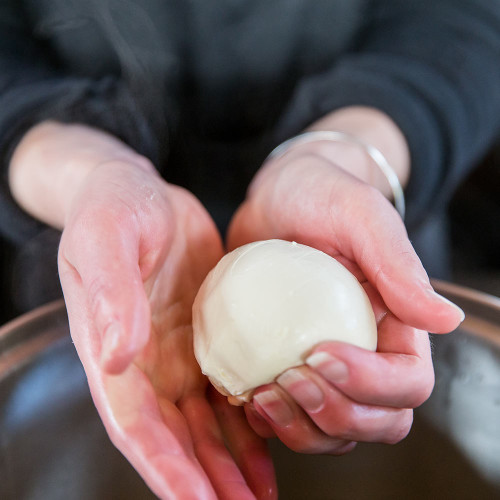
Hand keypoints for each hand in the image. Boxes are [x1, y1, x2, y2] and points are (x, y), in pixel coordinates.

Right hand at [58, 161, 275, 498]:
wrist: (140, 190)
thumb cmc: (114, 206)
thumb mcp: (107, 236)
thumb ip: (110, 293)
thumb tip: (117, 356)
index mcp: (113, 348)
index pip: (137, 422)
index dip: (166, 465)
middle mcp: (144, 362)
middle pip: (175, 436)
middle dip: (205, 482)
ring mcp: (176, 352)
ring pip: (204, 423)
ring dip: (230, 464)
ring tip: (261, 496)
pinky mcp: (205, 336)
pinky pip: (226, 388)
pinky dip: (247, 422)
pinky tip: (272, 443)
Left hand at [227, 148, 463, 453]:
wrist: (277, 198)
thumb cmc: (322, 197)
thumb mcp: (361, 217)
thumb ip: (398, 265)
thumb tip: (445, 319)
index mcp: (395, 327)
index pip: (407, 383)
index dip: (371, 384)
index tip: (322, 351)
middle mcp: (364, 354)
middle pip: (375, 421)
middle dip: (336, 416)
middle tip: (291, 380)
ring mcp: (323, 365)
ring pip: (331, 430)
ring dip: (300, 429)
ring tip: (262, 396)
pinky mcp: (285, 363)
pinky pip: (287, 414)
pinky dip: (269, 421)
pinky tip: (244, 396)